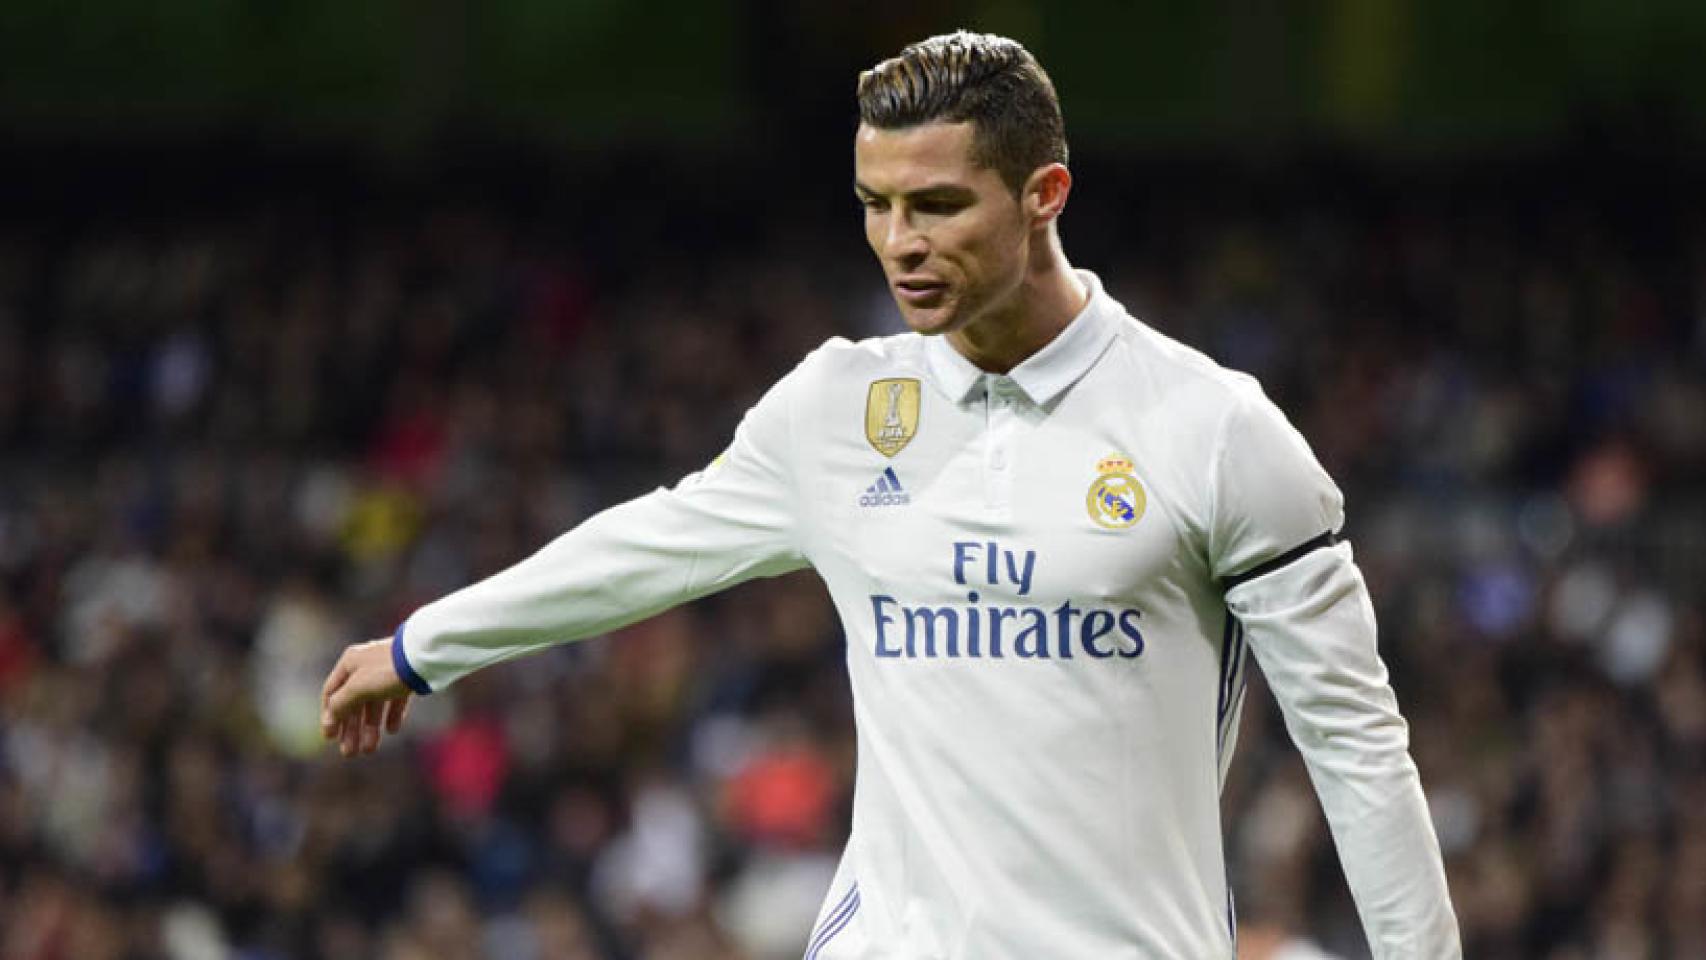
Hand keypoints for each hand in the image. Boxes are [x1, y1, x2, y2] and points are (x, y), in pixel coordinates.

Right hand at [321, 638, 412, 756]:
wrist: (425, 656)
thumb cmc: (387, 670)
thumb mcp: (358, 687)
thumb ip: (341, 704)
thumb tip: (329, 720)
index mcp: (350, 663)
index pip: (331, 693)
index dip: (329, 716)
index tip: (330, 738)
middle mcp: (366, 666)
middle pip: (353, 703)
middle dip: (351, 729)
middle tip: (349, 753)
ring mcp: (387, 672)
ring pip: (374, 705)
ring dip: (370, 728)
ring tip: (369, 750)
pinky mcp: (406, 678)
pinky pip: (395, 700)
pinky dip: (392, 716)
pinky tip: (392, 731)